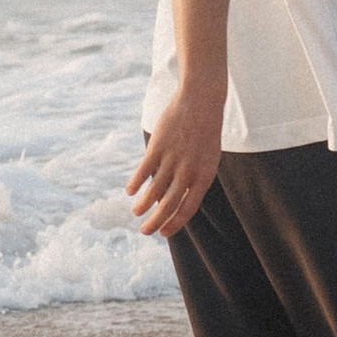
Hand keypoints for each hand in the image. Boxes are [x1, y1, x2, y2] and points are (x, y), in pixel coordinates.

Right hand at [128, 91, 225, 239]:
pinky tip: (130, 192)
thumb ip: (192, 179)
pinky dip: (136, 183)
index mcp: (204, 176)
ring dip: (143, 204)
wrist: (202, 102)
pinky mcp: (158, 146)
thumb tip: (171, 198)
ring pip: (154, 190)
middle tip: (144, 231)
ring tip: (136, 212)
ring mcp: (173, 159)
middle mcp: (188, 171)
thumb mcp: (206, 159)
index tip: (164, 234)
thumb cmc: (205, 134)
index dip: (175, 223)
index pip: (188, 208)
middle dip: (156, 221)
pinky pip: (144, 170)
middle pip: (169, 204)